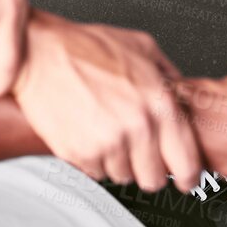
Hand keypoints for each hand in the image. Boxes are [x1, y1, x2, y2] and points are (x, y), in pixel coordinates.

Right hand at [13, 11, 202, 193]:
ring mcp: (107, 144)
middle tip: (139, 150)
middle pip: (154, 179)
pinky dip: (94, 159)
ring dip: (119, 161)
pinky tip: (89, 133)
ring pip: (123, 177)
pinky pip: (96, 173)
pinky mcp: (79, 154)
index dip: (188, 175)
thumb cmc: (86, 47)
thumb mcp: (142, 46)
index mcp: (158, 103)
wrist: (39, 54)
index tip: (185, 179)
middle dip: (148, 168)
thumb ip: (169, 75)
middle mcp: (137, 127)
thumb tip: (183, 97)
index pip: (186, 162)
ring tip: (107, 130)